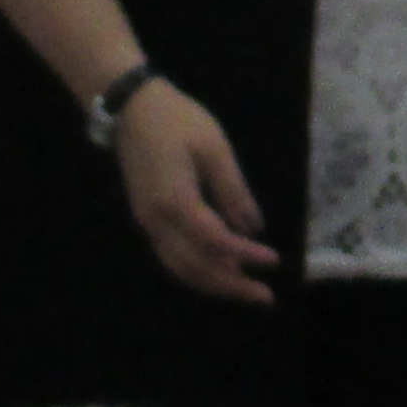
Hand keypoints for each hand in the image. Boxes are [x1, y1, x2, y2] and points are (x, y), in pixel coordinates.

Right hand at [113, 78, 277, 301]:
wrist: (132, 109)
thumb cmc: (178, 121)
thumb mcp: (215, 150)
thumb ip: (234, 192)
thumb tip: (253, 229)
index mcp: (175, 202)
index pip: (215, 242)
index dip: (245, 256)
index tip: (273, 262)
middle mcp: (156, 221)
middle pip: (193, 267)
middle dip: (230, 285)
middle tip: (264, 297)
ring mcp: (147, 222)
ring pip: (179, 267)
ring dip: (213, 282)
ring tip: (245, 289)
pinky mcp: (146, 218)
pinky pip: (171, 255)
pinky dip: (197, 268)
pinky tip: (220, 268)